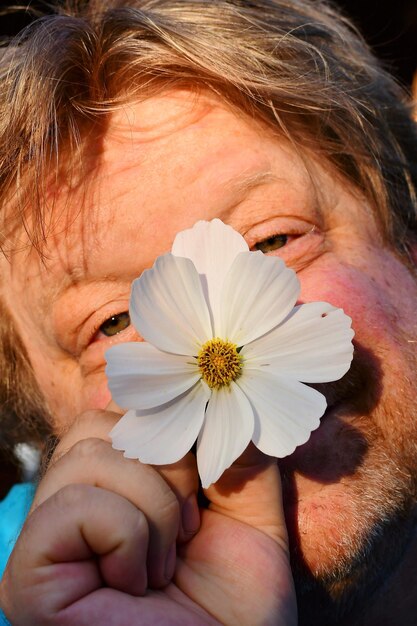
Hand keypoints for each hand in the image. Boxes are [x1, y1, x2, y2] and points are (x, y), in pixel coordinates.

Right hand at [0, 409, 296, 624]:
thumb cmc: (235, 611)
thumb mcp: (250, 517)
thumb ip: (239, 455)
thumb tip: (226, 393)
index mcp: (114, 489)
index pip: (117, 415)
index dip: (166, 428)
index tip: (202, 474)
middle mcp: (71, 507)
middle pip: (96, 426)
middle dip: (165, 470)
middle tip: (187, 528)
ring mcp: (46, 541)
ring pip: (86, 458)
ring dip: (150, 511)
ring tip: (165, 565)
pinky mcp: (28, 574)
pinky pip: (71, 507)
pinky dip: (124, 536)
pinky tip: (136, 585)